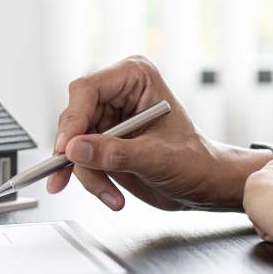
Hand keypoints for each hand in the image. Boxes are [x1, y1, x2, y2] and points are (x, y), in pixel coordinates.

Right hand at [47, 56, 272, 210]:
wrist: (205, 184)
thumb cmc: (196, 160)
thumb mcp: (157, 157)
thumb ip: (115, 152)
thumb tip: (76, 149)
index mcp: (135, 79)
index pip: (87, 89)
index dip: (73, 118)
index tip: (67, 147)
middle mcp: (117, 94)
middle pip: (74, 118)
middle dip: (75, 153)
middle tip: (71, 175)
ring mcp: (108, 119)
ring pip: (73, 144)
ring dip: (87, 173)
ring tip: (110, 194)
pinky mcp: (101, 142)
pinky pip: (79, 160)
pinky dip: (90, 179)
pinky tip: (109, 194)